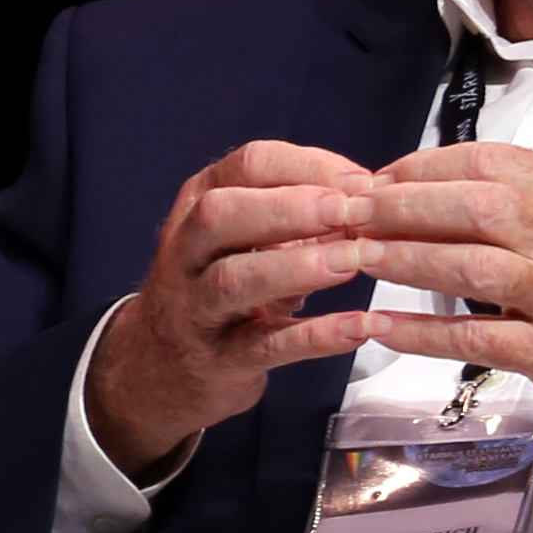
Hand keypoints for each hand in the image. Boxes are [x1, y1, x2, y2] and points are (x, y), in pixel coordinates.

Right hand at [86, 141, 394, 477]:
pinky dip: (314, 337)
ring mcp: (194, 307)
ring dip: (298, 267)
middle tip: (349, 213)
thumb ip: (297, 213)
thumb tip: (373, 194)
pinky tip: (359, 328)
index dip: (309, 167)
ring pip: (233, 281)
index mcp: (200, 202)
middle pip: (222, 214)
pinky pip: (263, 348)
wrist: (159, 367)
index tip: (363, 182)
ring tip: (354, 261)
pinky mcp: (216, 360)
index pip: (249, 164)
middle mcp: (187, 249)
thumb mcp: (245, 237)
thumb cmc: (221, 284)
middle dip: (289, 208)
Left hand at [342, 141, 532, 451]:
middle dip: (400, 206)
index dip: (423, 167)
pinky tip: (380, 325)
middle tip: (347, 210)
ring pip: (470, 267)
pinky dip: (422, 331)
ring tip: (352, 256)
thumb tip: (439, 186)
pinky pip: (476, 339)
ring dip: (402, 259)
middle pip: (472, 207)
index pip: (489, 163)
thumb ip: (531, 202)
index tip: (378, 176)